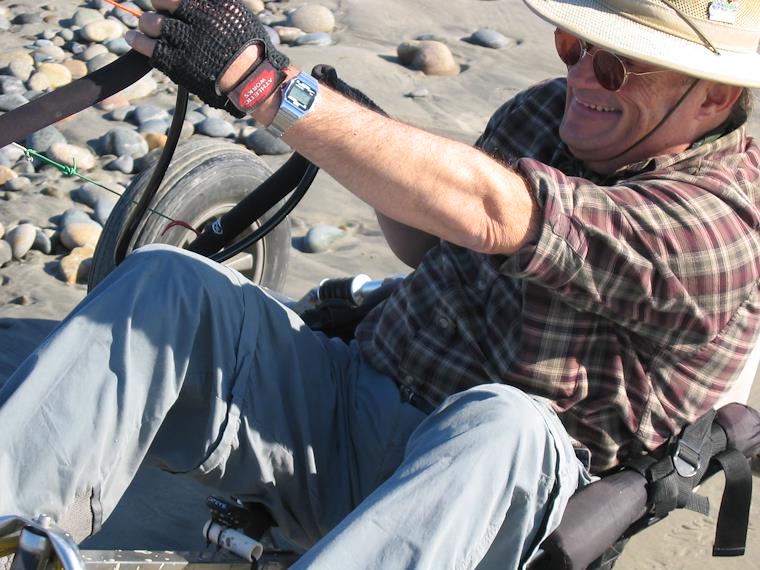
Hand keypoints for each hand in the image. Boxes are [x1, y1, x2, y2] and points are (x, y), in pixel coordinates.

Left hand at [125, 0, 288, 113]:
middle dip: (156, 11)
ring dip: (144, 25)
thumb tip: (194, 3)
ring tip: (141, 28)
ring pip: (150, 25)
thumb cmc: (249, 48)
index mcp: (208, 9)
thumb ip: (213, 4)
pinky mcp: (177, 65)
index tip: (166, 4)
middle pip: (158, 6)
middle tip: (158, 18)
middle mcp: (193, 23)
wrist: (252, 81)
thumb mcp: (236, 15)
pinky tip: (134, 38)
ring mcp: (183, 44)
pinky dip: (138, 42)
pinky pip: (149, 50)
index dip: (165, 1)